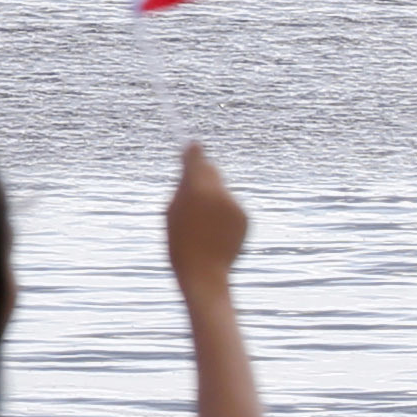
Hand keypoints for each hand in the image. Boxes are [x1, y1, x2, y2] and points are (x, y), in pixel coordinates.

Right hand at [172, 145, 249, 290]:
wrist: (204, 272)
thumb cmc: (179, 243)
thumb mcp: (171, 212)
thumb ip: (183, 189)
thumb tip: (191, 174)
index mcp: (197, 189)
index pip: (196, 159)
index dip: (192, 151)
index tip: (190, 144)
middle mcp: (220, 193)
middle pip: (212, 171)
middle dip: (203, 173)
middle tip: (190, 182)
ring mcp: (235, 205)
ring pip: (221, 189)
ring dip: (212, 195)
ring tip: (200, 219)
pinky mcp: (245, 217)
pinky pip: (230, 205)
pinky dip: (222, 210)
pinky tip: (213, 228)